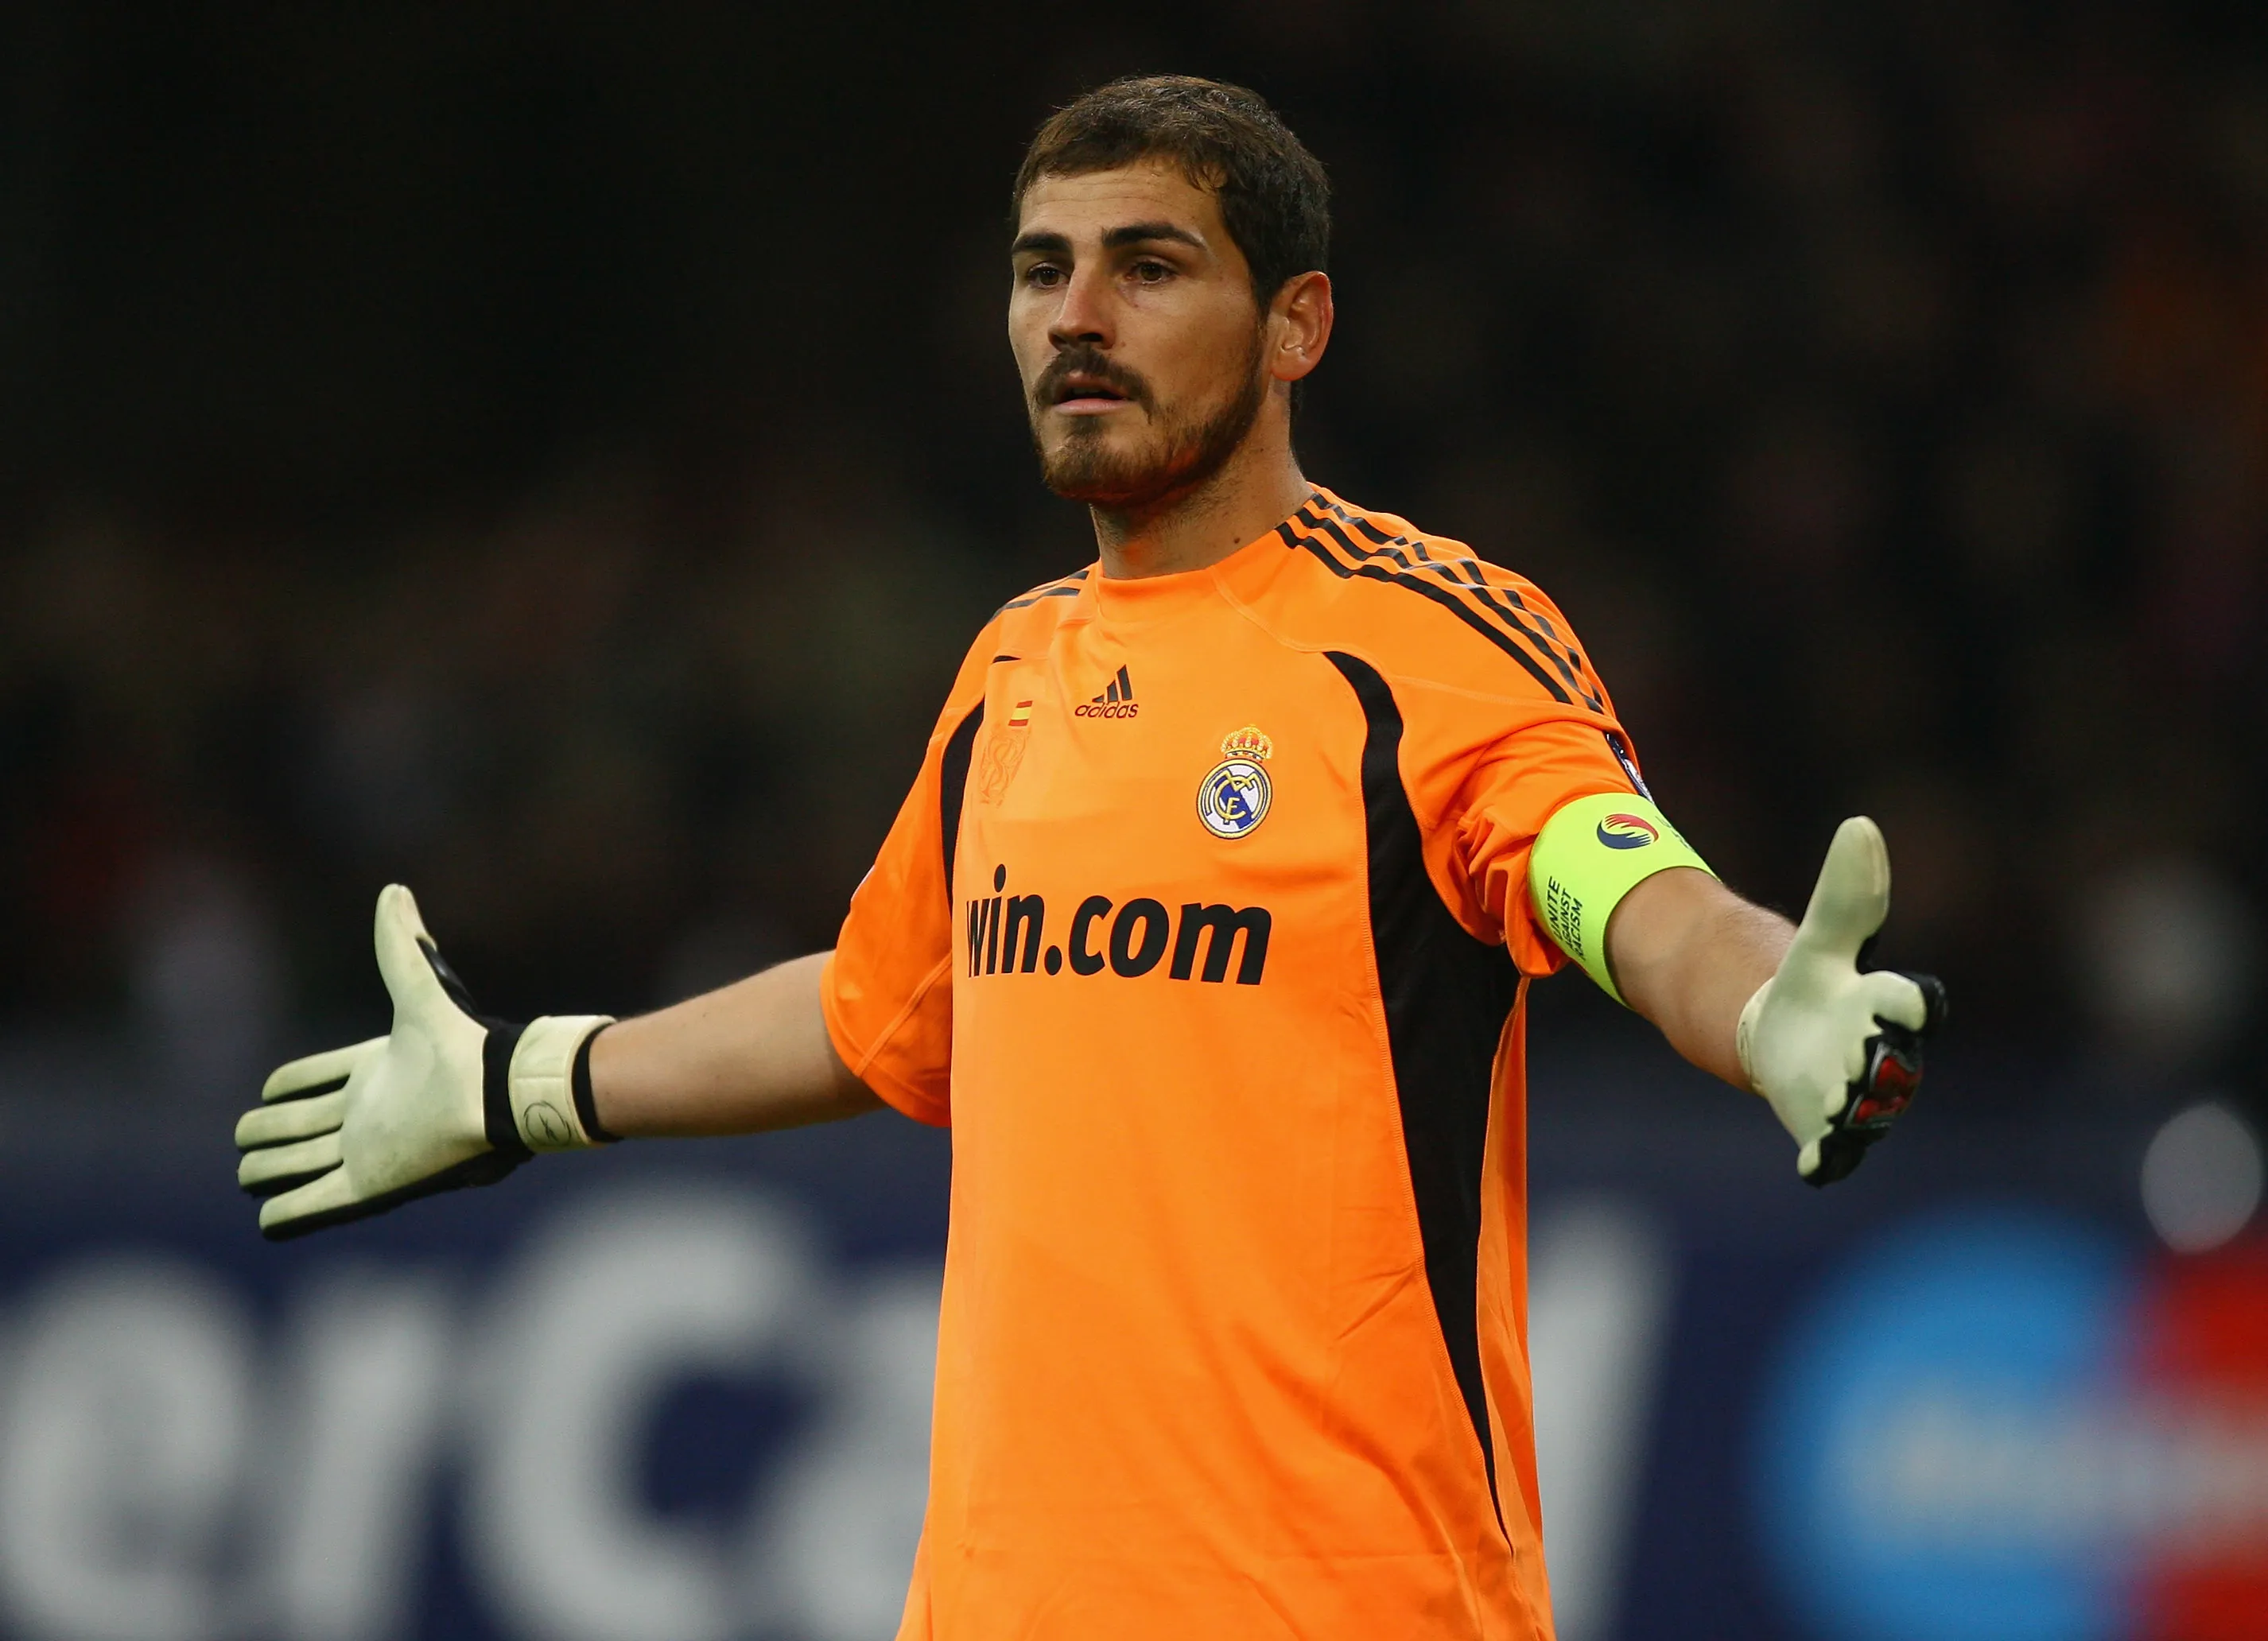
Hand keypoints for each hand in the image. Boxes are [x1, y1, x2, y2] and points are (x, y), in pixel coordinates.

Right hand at [235, 886, 612, 1238]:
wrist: (494, 1092)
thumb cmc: (460, 1043)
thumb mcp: (420, 990)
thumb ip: (403, 945)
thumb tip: (393, 889)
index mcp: (374, 1070)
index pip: (321, 1078)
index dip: (295, 1084)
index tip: (268, 1090)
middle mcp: (367, 1112)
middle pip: (306, 1124)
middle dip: (272, 1131)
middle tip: (244, 1137)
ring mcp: (366, 1150)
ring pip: (305, 1162)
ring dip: (275, 1170)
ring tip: (247, 1175)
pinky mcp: (370, 1184)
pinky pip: (320, 1202)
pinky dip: (293, 1212)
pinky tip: (269, 1220)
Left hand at [1736, 817, 1945, 1185]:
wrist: (1783, 1035)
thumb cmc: (1814, 984)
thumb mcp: (1822, 939)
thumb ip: (1845, 893)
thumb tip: (1859, 824)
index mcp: (1888, 1007)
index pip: (1916, 1005)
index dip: (1910, 1004)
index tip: (1901, 1002)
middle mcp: (1887, 1058)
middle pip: (1897, 1065)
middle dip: (1879, 1061)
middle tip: (1857, 1056)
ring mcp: (1861, 1099)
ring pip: (1871, 1112)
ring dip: (1855, 1108)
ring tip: (1835, 1097)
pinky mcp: (1828, 1133)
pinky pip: (1837, 1156)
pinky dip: (1828, 1160)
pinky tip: (1813, 1165)